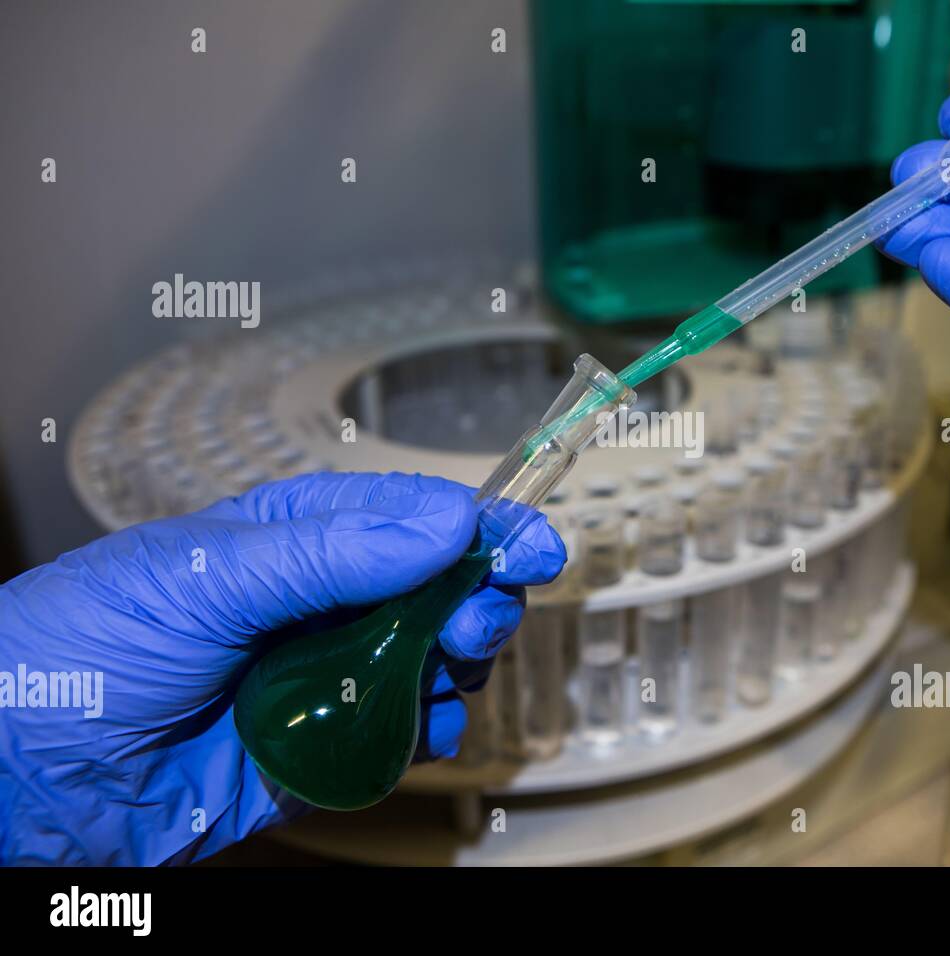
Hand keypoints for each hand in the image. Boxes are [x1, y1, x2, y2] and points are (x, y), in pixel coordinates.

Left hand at [0, 471, 565, 864]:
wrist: (27, 778)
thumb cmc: (85, 646)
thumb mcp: (204, 574)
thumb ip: (328, 551)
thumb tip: (443, 521)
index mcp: (293, 540)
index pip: (409, 519)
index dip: (478, 526)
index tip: (530, 543)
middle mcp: (320, 604)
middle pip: (439, 590)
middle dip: (476, 597)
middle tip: (477, 616)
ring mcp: (325, 677)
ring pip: (432, 661)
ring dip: (459, 663)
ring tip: (443, 669)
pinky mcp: (322, 748)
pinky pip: (403, 734)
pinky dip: (428, 731)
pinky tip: (417, 726)